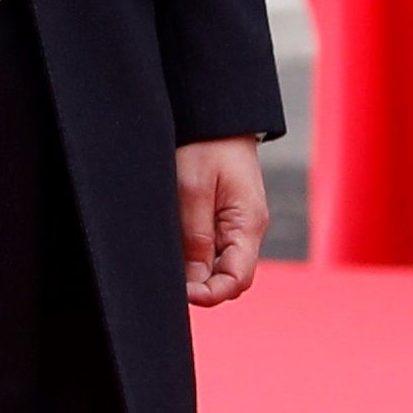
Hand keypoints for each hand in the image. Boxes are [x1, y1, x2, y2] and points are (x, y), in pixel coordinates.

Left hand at [178, 136, 268, 306]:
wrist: (217, 117)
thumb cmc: (206, 144)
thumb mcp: (193, 188)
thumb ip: (194, 236)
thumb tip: (193, 281)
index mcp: (248, 225)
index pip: (237, 280)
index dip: (211, 294)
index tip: (182, 294)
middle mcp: (246, 230)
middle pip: (227, 277)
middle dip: (200, 286)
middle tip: (165, 283)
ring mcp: (235, 225)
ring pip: (217, 264)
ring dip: (194, 271)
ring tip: (165, 266)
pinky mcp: (222, 217)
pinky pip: (210, 247)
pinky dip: (193, 254)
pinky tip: (171, 250)